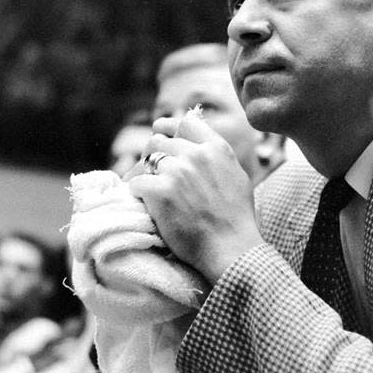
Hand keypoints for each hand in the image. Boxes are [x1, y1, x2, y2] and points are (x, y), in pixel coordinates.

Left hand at [130, 111, 263, 281]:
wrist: (231, 249)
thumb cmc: (236, 219)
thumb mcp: (236, 176)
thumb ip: (217, 157)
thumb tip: (200, 147)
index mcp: (217, 148)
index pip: (185, 123)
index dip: (170, 129)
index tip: (162, 134)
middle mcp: (197, 154)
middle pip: (160, 142)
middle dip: (155, 157)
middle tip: (154, 175)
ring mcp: (177, 171)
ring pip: (147, 159)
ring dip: (146, 173)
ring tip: (149, 190)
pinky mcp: (160, 191)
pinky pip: (136, 182)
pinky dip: (138, 193)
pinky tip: (146, 204)